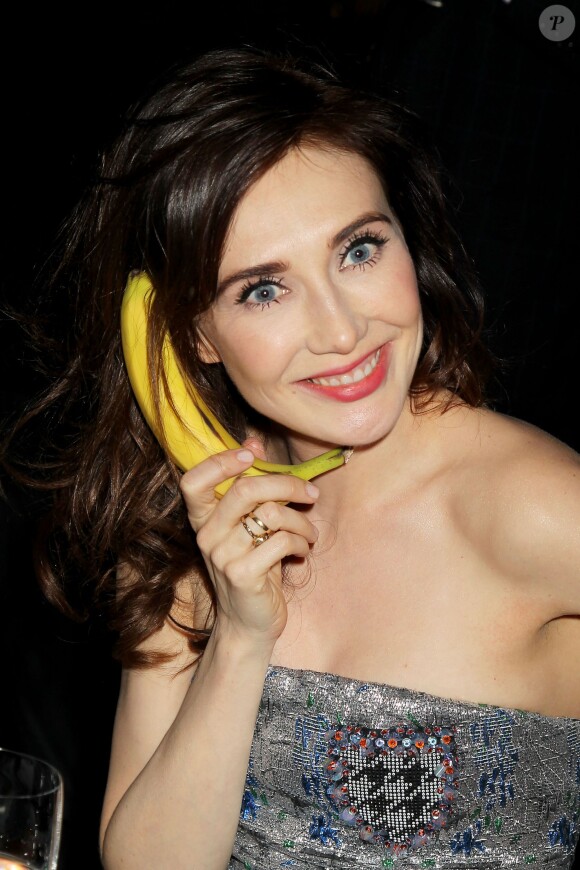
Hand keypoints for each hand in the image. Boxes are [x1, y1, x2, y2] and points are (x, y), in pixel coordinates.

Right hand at [180, 448, 319, 646]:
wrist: (249, 623)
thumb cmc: (255, 566)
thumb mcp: (249, 525)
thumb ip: (249, 485)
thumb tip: (253, 440)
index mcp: (203, 519)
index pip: (193, 480)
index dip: (220, 461)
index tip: (253, 455)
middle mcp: (206, 536)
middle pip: (245, 489)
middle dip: (287, 485)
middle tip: (311, 493)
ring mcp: (222, 556)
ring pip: (271, 514)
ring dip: (302, 520)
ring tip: (309, 532)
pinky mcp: (243, 575)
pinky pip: (281, 541)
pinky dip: (301, 542)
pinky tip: (302, 550)